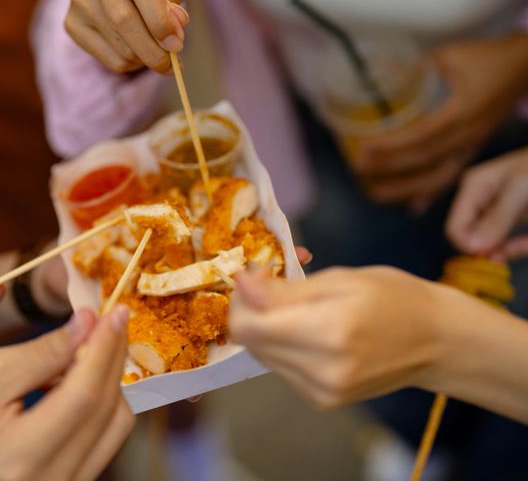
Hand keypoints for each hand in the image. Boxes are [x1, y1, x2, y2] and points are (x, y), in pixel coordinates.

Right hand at [0, 307, 133, 480]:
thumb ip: (42, 352)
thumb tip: (89, 323)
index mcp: (20, 455)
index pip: (83, 396)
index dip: (104, 349)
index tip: (115, 312)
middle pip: (105, 407)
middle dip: (113, 355)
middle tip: (111, 317)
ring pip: (117, 421)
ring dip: (111, 376)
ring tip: (91, 347)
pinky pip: (110, 434)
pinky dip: (104, 398)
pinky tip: (85, 376)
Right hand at [66, 0, 192, 73]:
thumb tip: (173, 29)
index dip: (158, 16)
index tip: (175, 42)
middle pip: (122, 18)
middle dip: (152, 49)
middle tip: (171, 64)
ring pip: (119, 45)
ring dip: (145, 58)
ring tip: (155, 48)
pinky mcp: (72, 24)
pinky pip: (109, 59)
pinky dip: (130, 64)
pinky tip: (137, 50)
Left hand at [231, 267, 449, 409]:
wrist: (436, 340)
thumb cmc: (394, 298)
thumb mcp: (339, 279)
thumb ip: (285, 290)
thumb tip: (241, 285)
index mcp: (329, 334)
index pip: (249, 327)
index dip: (242, 299)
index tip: (257, 276)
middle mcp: (322, 372)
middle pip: (252, 343)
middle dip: (253, 310)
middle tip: (276, 284)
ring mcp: (322, 392)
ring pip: (263, 356)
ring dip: (267, 328)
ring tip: (298, 306)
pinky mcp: (323, 401)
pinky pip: (281, 369)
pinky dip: (284, 345)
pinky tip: (307, 329)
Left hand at [355, 34, 527, 206]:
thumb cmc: (490, 58)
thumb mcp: (451, 55)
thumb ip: (417, 66)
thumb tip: (382, 70)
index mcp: (463, 112)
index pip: (421, 135)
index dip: (392, 145)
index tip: (364, 150)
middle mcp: (468, 134)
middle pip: (425, 158)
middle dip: (390, 167)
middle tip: (359, 168)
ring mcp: (473, 144)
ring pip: (439, 175)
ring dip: (407, 188)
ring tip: (377, 193)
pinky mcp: (474, 147)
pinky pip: (452, 175)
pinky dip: (432, 192)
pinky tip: (414, 206)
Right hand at [446, 147, 527, 259]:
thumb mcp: (519, 188)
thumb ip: (497, 218)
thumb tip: (473, 247)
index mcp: (474, 187)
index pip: (455, 227)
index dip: (467, 245)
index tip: (490, 255)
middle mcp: (481, 200)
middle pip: (471, 236)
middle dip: (489, 248)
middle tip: (511, 251)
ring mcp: (498, 210)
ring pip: (490, 242)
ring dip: (506, 250)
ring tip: (523, 245)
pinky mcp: (515, 217)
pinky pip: (509, 241)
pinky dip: (517, 247)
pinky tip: (524, 244)